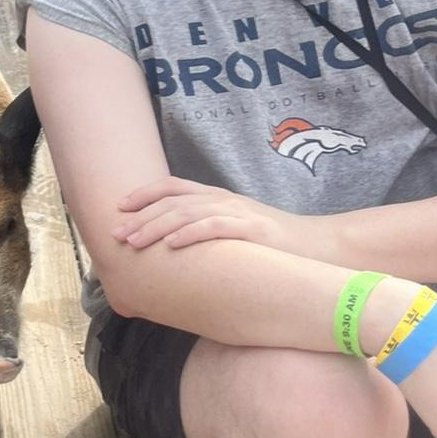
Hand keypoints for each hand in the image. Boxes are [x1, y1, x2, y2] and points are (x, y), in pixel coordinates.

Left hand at [112, 176, 321, 257]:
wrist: (320, 247)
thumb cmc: (273, 246)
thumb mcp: (235, 231)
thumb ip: (208, 232)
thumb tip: (173, 250)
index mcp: (217, 198)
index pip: (172, 187)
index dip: (143, 194)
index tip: (118, 208)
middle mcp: (223, 200)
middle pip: (172, 201)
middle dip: (140, 216)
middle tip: (116, 233)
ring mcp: (239, 213)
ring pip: (187, 213)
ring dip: (156, 226)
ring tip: (133, 241)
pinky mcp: (253, 230)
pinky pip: (216, 227)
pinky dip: (190, 234)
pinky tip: (170, 244)